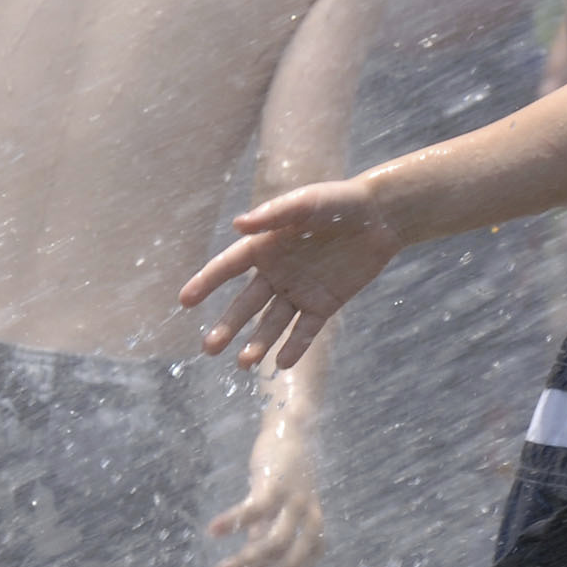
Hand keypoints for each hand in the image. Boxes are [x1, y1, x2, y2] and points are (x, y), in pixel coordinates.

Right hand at [180, 178, 403, 368]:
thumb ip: (273, 214)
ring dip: (257, 343)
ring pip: (272, 323)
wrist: (382, 217)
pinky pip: (306, 331)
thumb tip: (238, 225)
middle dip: (227, 326)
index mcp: (265, 246)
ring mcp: (300, 290)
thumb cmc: (340, 202)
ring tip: (244, 363)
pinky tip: (282, 363)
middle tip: (209, 348)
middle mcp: (277, 272)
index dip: (206, 282)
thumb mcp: (306, 203)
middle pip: (246, 304)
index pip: (228, 267)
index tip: (185, 301)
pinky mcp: (325, 304)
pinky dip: (295, 347)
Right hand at [209, 444, 325, 566]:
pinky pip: (256, 509)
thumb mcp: (280, 517)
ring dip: (244, 564)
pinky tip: (213, 532)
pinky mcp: (279, 484)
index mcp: (314, 539)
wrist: (294, 433)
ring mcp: (296, 504)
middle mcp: (311, 524)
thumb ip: (266, 541)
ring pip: (273, 545)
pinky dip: (234, 522)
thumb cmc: (286, 481)